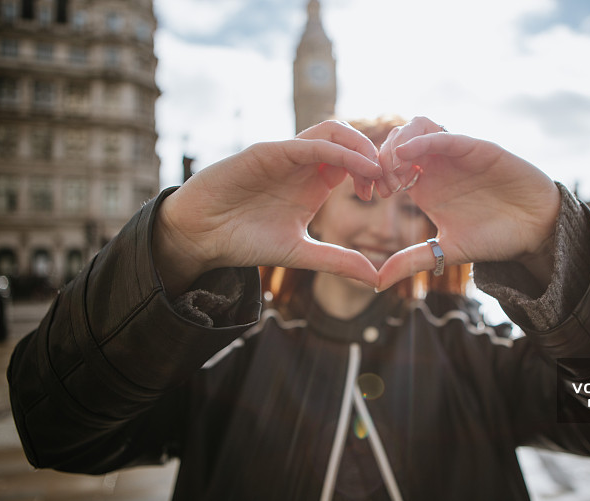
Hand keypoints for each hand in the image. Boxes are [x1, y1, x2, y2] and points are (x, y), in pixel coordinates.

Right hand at [153, 121, 382, 295]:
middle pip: (351, 140)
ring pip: (334, 131)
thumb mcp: (300, 253)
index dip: (377, 173)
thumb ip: (337, 261)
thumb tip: (376, 279)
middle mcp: (304, 164)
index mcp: (315, 183)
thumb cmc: (244, 240)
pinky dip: (340, 151)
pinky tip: (359, 167)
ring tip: (377, 172)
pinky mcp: (269, 151)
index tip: (388, 194)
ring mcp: (287, 154)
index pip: (356, 162)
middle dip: (376, 156)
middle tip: (388, 182)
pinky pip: (311, 143)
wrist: (200, 236)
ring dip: (362, 146)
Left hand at [376, 117, 560, 290]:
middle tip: (386, 185)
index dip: (376, 174)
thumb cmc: (494, 238)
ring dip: (399, 143)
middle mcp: (437, 165)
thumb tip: (376, 283)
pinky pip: (444, 135)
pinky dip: (422, 139)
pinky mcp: (475, 147)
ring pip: (416, 126)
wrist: (535, 231)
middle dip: (382, 158)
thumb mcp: (446, 252)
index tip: (375, 195)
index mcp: (424, 185)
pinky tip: (408, 154)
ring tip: (397, 170)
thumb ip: (411, 261)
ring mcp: (455, 154)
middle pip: (395, 140)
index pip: (388, 164)